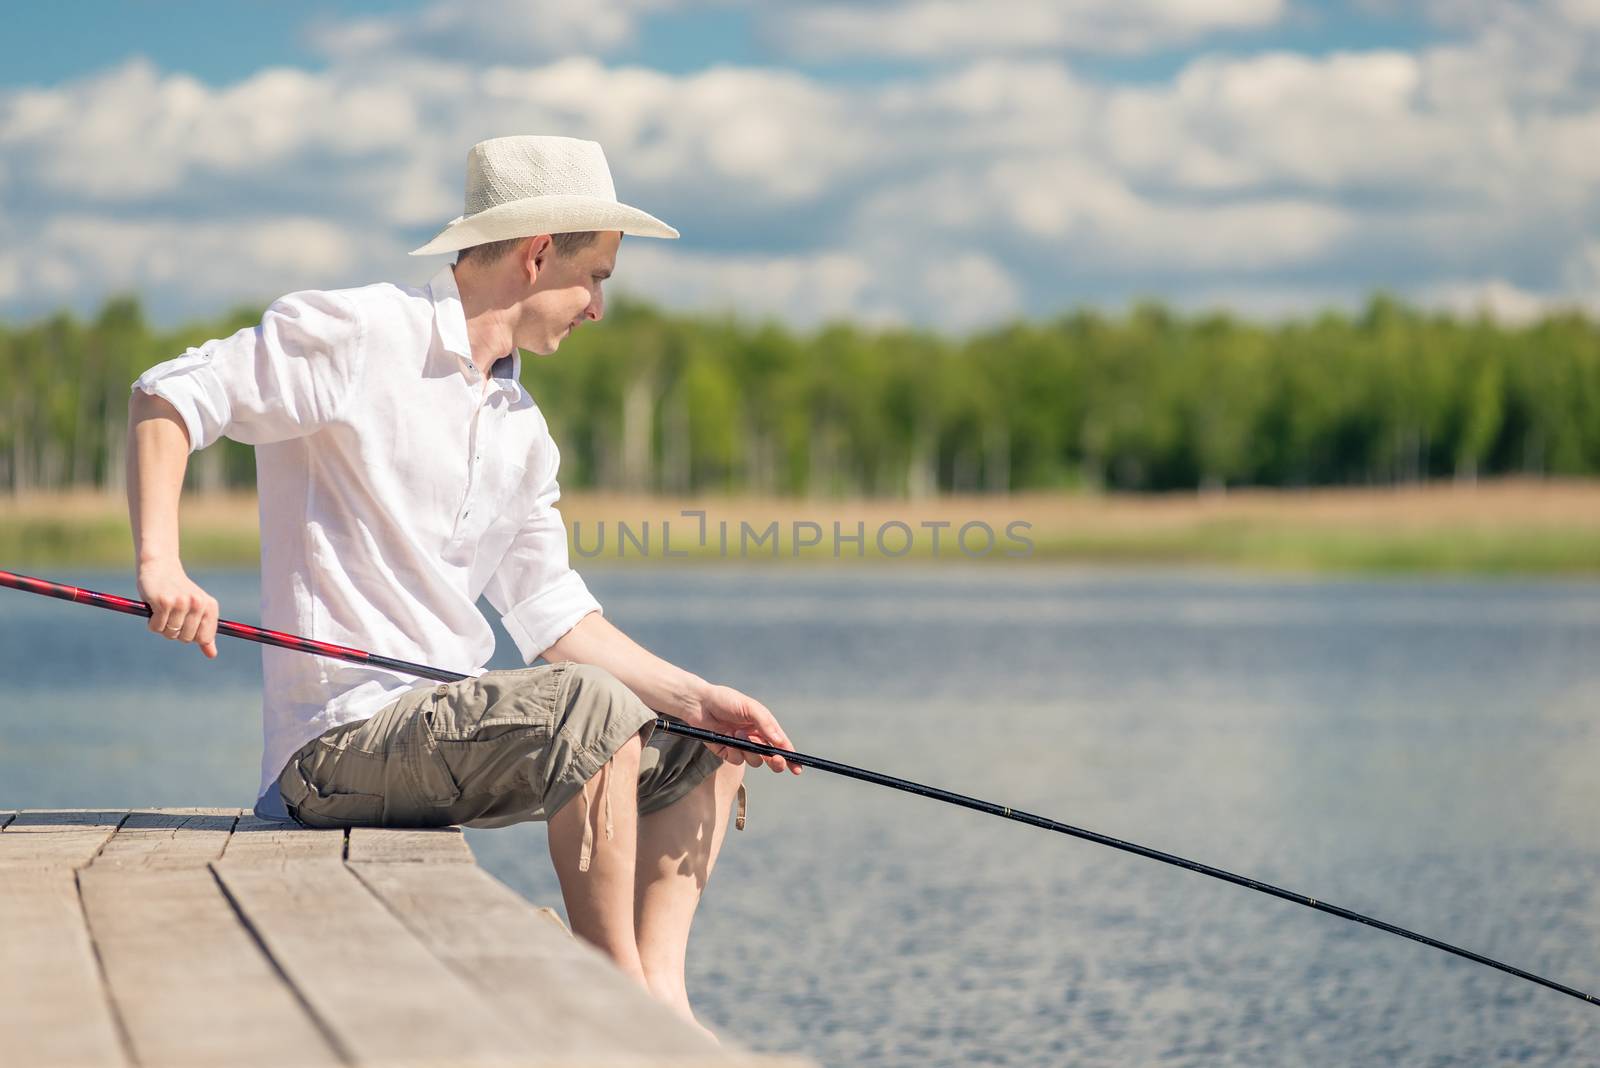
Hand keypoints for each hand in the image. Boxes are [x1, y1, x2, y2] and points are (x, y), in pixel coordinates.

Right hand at [136, 558, 219, 658]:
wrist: (160, 567)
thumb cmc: (178, 590)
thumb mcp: (196, 609)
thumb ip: (204, 631)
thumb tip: (212, 655)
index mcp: (210, 606)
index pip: (204, 638)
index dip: (191, 636)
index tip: (185, 624)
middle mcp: (198, 604)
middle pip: (186, 638)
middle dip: (175, 632)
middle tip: (171, 615)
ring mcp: (181, 603)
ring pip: (170, 634)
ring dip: (162, 627)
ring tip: (162, 611)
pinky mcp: (164, 602)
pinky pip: (156, 627)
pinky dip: (152, 623)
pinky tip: (153, 608)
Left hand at [686, 683, 801, 774]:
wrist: (699, 704)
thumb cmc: (726, 700)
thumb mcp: (749, 708)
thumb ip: (766, 724)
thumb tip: (780, 742)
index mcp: (764, 726)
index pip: (781, 744)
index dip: (790, 756)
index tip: (797, 768)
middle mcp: (754, 738)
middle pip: (771, 758)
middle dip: (776, 762)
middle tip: (776, 760)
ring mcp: (741, 746)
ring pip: (754, 761)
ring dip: (750, 751)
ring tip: (738, 734)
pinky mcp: (727, 752)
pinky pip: (737, 760)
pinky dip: (734, 752)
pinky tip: (728, 739)